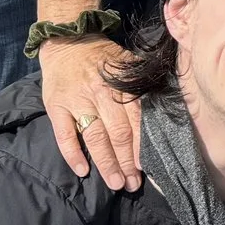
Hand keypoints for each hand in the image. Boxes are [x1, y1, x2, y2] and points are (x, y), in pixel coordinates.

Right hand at [40, 36, 141, 189]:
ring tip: (116, 183)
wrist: (67, 40)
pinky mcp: (56, 106)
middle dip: (127, 162)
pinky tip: (82, 171)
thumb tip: (168, 106)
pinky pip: (64, 134)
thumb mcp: (128, 63)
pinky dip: (73, 154)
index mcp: (122, 86)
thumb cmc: (103, 57)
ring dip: (106, 163)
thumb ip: (145, 85)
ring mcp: (77, 101)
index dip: (142, 147)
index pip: (136, 121)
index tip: (149, 168)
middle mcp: (101, 94)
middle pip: (118, 133)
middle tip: (134, 184)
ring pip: (94, 138)